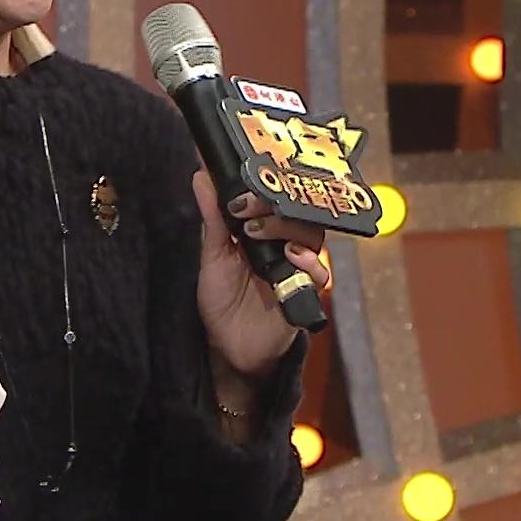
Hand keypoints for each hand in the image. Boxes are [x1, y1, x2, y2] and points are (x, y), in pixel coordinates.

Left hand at [192, 170, 331, 379]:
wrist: (228, 345)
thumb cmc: (223, 299)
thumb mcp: (213, 254)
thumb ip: (213, 216)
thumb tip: (200, 175)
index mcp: (265, 230)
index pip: (277, 197)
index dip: (265, 185)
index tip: (240, 188)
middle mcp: (286, 243)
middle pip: (298, 211)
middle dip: (274, 206)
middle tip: (247, 208)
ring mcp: (298, 266)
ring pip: (311, 236)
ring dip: (288, 229)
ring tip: (259, 234)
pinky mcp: (306, 292)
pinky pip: (320, 273)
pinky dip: (309, 263)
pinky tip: (291, 258)